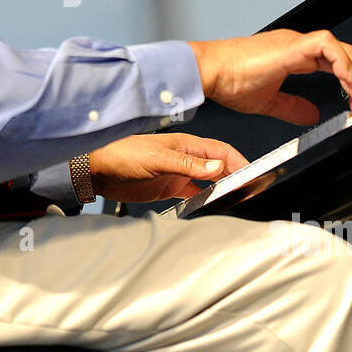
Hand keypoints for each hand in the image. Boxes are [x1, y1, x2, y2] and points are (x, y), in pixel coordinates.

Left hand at [87, 132, 247, 203]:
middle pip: (218, 166)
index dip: (239, 162)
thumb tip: (217, 167)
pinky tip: (210, 205)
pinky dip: (203, 198)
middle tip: (247, 192)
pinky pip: (193, 192)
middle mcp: (185, 158)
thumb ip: (188, 165)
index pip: (221, 152)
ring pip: (208, 180)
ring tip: (234, 199)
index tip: (253, 175)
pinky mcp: (168, 186)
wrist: (98, 169)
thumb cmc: (123, 155)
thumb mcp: (158, 159)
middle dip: (234, 176)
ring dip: (221, 188)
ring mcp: (178, 172)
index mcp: (186, 145)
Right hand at [185, 29, 351, 124]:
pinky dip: (343, 69)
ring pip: (341, 49)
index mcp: (292, 54)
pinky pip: (330, 49)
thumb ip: (292, 107)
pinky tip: (348, 89)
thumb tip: (313, 115)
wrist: (210, 71)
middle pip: (343, 52)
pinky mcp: (294, 46)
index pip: (333, 59)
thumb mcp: (268, 101)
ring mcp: (296, 42)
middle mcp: (297, 44)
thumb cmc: (229, 82)